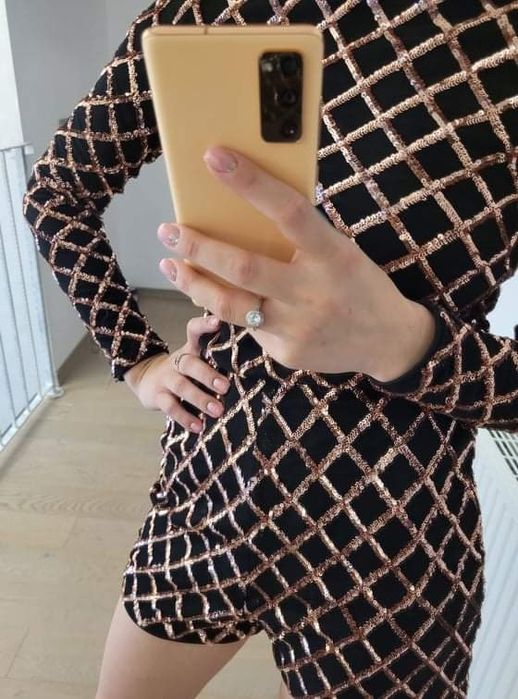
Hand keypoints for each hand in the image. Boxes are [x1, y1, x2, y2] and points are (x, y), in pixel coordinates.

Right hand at [123, 314, 229, 431]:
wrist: (146, 378)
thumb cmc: (185, 371)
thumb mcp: (196, 358)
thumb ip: (215, 358)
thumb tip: (255, 365)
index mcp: (191, 349)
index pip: (194, 330)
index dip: (204, 324)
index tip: (218, 321)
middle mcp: (178, 361)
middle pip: (190, 363)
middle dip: (207, 375)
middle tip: (225, 387)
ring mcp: (166, 378)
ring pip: (181, 386)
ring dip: (200, 399)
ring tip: (217, 411)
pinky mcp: (157, 396)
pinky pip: (170, 407)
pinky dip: (184, 417)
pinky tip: (198, 426)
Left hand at [157, 145, 435, 380]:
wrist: (389, 342)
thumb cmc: (360, 285)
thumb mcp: (342, 252)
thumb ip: (303, 240)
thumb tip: (247, 215)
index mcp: (333, 256)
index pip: (289, 212)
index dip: (250, 183)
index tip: (214, 157)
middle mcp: (313, 293)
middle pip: (244, 268)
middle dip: (198, 247)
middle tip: (168, 230)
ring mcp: (297, 328)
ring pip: (230, 306)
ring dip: (193, 283)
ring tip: (172, 265)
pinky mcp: (286, 353)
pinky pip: (248, 328)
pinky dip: (236, 310)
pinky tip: (232, 301)